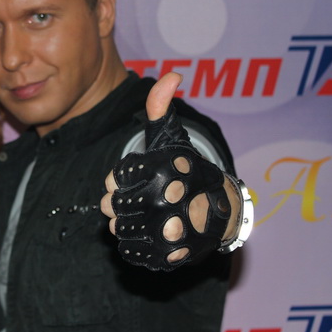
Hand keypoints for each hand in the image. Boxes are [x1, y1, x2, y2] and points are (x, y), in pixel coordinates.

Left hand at [99, 73, 239, 270]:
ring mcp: (164, 232)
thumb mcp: (173, 137)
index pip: (111, 178)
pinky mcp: (165, 257)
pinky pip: (128, 252)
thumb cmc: (188, 172)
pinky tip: (148, 233)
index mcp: (161, 171)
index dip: (122, 178)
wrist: (221, 213)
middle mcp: (162, 201)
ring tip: (146, 216)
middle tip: (141, 198)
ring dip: (126, 223)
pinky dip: (134, 244)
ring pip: (117, 229)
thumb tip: (172, 75)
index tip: (142, 177)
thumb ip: (160, 107)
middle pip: (110, 205)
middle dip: (121, 200)